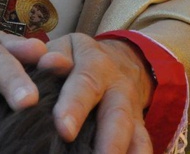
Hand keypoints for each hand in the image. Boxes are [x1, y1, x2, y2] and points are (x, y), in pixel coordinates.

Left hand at [37, 34, 154, 153]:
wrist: (117, 58)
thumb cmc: (74, 56)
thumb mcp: (62, 46)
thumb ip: (52, 54)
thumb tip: (47, 62)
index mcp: (94, 62)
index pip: (86, 82)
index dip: (75, 106)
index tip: (64, 130)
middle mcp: (118, 86)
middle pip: (116, 114)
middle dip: (108, 140)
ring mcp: (131, 108)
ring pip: (134, 133)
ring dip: (122, 152)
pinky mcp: (138, 127)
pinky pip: (142, 144)